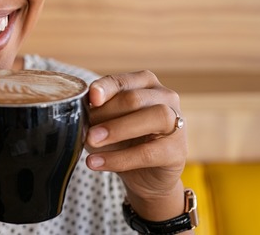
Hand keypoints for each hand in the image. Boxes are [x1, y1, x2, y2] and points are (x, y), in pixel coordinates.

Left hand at [85, 70, 187, 220]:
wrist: (144, 177)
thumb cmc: (123, 141)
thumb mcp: (105, 123)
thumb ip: (96, 114)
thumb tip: (80, 113)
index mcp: (144, 84)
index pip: (121, 81)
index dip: (105, 88)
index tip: (91, 98)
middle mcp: (165, 97)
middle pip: (135, 99)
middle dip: (107, 113)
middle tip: (86, 130)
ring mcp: (177, 122)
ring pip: (153, 117)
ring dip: (117, 130)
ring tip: (91, 142)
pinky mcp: (178, 151)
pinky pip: (149, 152)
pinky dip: (120, 158)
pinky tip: (98, 163)